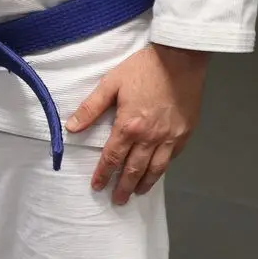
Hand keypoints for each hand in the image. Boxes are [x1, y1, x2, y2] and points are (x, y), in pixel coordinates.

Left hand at [67, 43, 207, 203]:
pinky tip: (157, 171)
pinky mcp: (185, 132)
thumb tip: (72, 127)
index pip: (112, 157)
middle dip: (124, 187)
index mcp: (129, 126)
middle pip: (134, 169)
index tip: (97, 186)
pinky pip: (173, 157)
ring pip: (156, 168)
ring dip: (145, 183)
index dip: (103, 174)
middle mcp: (150, 137)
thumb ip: (91, 108)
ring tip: (137, 193)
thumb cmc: (143, 67)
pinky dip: (163, 167)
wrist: (180, 58)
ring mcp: (170, 137)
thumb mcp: (111, 83)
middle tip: (118, 200)